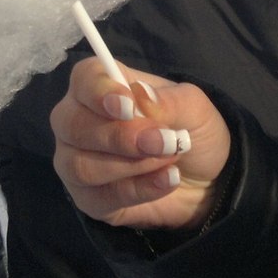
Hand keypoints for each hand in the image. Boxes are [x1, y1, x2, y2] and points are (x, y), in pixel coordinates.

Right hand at [51, 55, 231, 230]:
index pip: (84, 78)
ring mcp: (75, 161)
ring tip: (169, 160)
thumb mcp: (194, 108)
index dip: (100, 91)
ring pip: (81, 165)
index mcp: (102, 86)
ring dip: (131, 165)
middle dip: (120, 136)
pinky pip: (99, 197)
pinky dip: (137, 190)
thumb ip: (169, 101)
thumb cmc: (190, 130)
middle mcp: (78, 120)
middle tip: (163, 142)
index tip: (128, 106)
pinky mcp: (87, 198)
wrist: (204, 180)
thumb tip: (141, 95)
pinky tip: (166, 181)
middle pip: (73, 125)